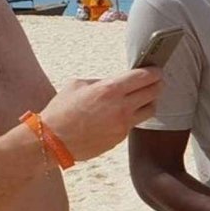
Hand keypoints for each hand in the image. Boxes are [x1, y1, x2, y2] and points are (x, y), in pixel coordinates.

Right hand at [39, 69, 161, 161]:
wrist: (52, 140)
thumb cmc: (61, 110)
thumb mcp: (77, 85)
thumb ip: (101, 82)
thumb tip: (116, 83)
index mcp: (109, 90)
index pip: (144, 77)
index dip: (154, 72)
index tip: (156, 70)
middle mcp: (121, 107)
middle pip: (154, 92)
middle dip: (157, 84)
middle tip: (156, 81)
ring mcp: (123, 124)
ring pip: (150, 110)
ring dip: (150, 102)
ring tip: (143, 98)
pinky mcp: (120, 138)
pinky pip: (134, 123)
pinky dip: (133, 116)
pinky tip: (122, 113)